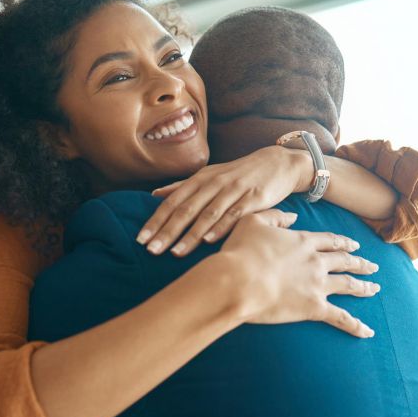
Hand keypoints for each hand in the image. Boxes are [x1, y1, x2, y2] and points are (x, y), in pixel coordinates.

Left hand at [137, 145, 311, 255]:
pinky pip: (234, 215)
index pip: (172, 202)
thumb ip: (182, 186)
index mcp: (199, 179)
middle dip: (167, 231)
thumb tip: (154, 194)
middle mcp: (213, 184)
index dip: (155, 221)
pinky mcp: (253, 199)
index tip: (140, 239)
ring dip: (190, 235)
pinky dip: (220, 227)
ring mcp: (233, 191)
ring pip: (207, 215)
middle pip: (186, 210)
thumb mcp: (208, 175)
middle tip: (151, 250)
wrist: (277, 163)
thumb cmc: (237, 174)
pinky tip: (208, 241)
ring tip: (175, 253)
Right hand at [220, 214, 378, 337]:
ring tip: (375, 288)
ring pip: (348, 285)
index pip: (330, 240)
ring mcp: (318, 285)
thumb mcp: (253, 222)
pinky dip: (355, 325)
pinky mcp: (314, 307)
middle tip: (372, 266)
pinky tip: (368, 332)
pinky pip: (341, 318)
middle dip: (360, 263)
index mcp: (303, 241)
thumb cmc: (241, 251)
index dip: (344, 242)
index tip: (354, 244)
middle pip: (345, 261)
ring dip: (364, 287)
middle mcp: (316, 261)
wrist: (238, 281)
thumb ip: (276, 216)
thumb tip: (294, 216)